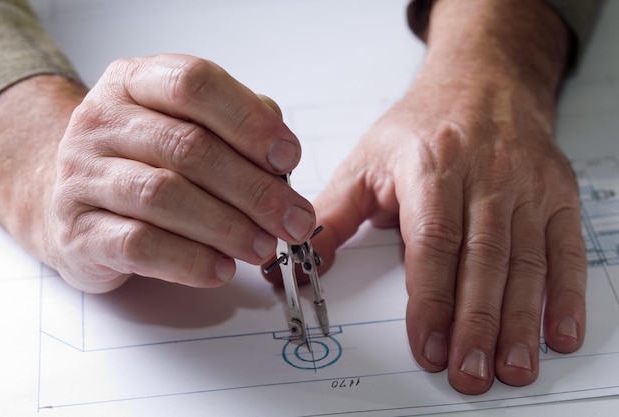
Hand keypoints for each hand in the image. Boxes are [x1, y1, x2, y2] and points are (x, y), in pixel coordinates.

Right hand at [0, 54, 316, 292]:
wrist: (72, 201)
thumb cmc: (144, 161)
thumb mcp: (186, 124)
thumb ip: (235, 129)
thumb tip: (281, 160)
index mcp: (135, 83)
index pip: (195, 85)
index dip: (249, 121)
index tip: (289, 158)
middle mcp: (102, 122)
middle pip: (188, 148)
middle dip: (254, 190)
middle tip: (293, 221)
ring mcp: (82, 176)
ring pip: (164, 196)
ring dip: (227, 227)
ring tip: (263, 247)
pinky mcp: (78, 231)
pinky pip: (138, 244)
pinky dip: (188, 260)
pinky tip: (221, 269)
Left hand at [290, 0, 586, 394]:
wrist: (484, 83)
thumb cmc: (422, 127)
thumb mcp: (366, 162)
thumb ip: (331, 215)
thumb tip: (299, 262)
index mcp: (431, 166)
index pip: (433, 240)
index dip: (431, 297)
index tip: (426, 343)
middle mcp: (485, 176)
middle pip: (483, 259)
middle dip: (475, 323)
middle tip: (467, 373)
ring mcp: (527, 186)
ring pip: (525, 262)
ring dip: (518, 321)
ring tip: (510, 367)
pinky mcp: (556, 196)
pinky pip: (566, 249)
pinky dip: (566, 295)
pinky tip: (558, 334)